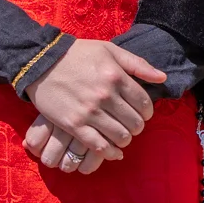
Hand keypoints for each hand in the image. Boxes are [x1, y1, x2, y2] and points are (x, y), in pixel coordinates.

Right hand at [24, 39, 165, 170]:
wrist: (41, 62)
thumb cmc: (77, 54)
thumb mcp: (110, 50)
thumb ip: (138, 64)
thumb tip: (162, 77)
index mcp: (116, 76)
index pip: (144, 103)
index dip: (147, 112)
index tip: (143, 113)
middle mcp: (105, 96)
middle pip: (134, 122)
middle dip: (137, 126)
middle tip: (132, 125)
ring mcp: (89, 112)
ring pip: (120, 136)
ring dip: (125, 139)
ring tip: (122, 136)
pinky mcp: (73, 125)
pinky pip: (98, 146)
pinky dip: (110, 153)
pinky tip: (114, 152)